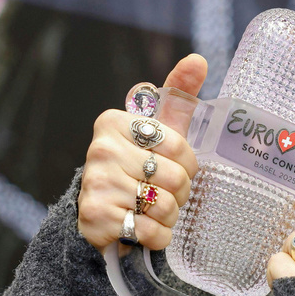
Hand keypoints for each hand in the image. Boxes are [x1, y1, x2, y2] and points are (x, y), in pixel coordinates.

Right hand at [77, 54, 207, 251]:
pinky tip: (141, 227)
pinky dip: (157, 236)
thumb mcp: (160, 130)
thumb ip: (178, 95)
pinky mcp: (95, 217)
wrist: (105, 215)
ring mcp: (95, 183)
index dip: (187, 164)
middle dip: (179, 192)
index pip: (180, 146)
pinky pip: (152, 230)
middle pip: (176, 177)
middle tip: (160, 192)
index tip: (169, 166)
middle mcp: (100, 149)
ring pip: (166, 205)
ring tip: (150, 210)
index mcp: (114, 122)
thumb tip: (198, 60)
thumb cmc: (141, 166)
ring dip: (168, 215)